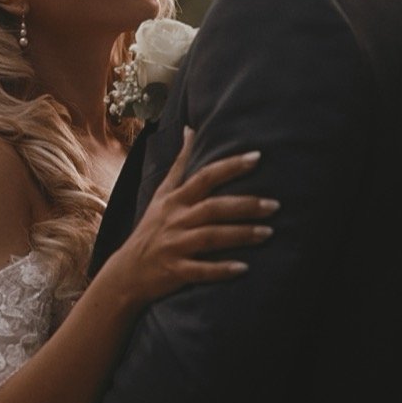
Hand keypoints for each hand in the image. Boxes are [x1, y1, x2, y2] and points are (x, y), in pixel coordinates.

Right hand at [105, 128, 275, 304]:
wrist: (126, 273)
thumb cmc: (151, 229)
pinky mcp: (175, 272)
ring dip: (241, 235)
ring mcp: (175, 246)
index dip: (230, 166)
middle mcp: (175, 220)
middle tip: (275, 204)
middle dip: (245, 205)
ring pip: (211, 237)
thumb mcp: (161, 195)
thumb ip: (180, 164)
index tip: (257, 157)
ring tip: (270, 232)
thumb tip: (190, 129)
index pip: (205, 177)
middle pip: (213, 208)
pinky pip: (201, 271)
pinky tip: (245, 268)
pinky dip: (222, 269)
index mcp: (175, 200)